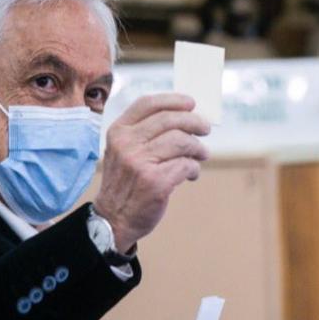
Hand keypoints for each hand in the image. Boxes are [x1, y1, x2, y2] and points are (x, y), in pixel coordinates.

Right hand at [94, 93, 209, 251]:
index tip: (191, 103)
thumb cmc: (126, 183)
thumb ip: (144, 134)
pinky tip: (192, 174)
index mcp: (118, 132)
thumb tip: (184, 119)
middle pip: (169, 120)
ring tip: (202, 154)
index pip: (147, 104)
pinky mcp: (155, 182)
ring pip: (181, 141)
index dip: (173, 100)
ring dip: (198, 147)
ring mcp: (139, 163)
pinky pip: (186, 165)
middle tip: (205, 129)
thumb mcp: (123, 152)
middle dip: (193, 122)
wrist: (113, 219)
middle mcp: (126, 144)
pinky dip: (194, 168)